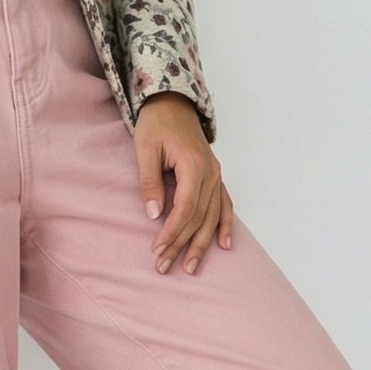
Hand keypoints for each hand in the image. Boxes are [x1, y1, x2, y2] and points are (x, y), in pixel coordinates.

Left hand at [135, 94, 232, 273]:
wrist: (172, 102)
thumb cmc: (156, 123)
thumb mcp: (145, 149)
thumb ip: (150, 182)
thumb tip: (152, 215)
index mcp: (194, 166)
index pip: (185, 209)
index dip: (172, 232)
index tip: (157, 250)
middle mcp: (211, 173)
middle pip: (198, 218)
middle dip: (181, 244)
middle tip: (165, 266)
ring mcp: (216, 175)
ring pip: (212, 216)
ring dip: (202, 243)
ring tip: (191, 267)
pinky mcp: (214, 176)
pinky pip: (224, 205)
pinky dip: (225, 225)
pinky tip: (224, 245)